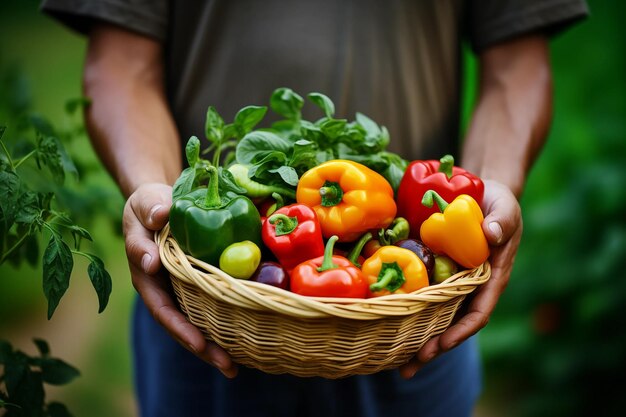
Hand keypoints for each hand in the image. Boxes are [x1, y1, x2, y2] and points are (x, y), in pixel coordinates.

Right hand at [123, 183, 237, 377]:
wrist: (161, 203)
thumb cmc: (149, 205)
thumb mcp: (146, 203)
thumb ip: (151, 210)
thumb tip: (160, 220)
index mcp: (147, 277)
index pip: (162, 308)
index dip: (179, 327)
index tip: (198, 343)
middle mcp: (165, 290)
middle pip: (182, 325)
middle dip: (204, 348)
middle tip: (229, 367)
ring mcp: (183, 291)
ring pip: (198, 322)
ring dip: (217, 345)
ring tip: (238, 367)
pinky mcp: (200, 285)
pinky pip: (212, 306)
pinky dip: (227, 323)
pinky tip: (248, 338)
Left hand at [399, 179, 521, 378]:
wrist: (482, 193)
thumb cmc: (498, 203)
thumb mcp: (505, 209)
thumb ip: (501, 222)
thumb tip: (492, 236)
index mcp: (490, 278)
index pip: (478, 312)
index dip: (461, 331)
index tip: (442, 344)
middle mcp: (470, 286)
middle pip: (452, 323)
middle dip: (432, 346)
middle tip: (408, 366)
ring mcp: (451, 281)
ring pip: (433, 315)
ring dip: (415, 338)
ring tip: (393, 361)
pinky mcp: (434, 271)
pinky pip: (420, 293)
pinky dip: (405, 309)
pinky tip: (384, 322)